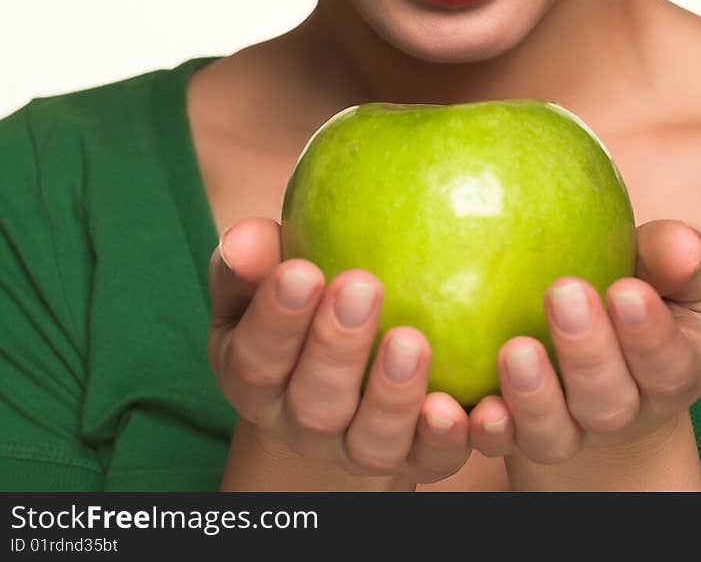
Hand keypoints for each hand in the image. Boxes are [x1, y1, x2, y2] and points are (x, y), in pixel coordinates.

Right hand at [207, 218, 471, 484]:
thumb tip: (241, 241)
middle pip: (314, 405)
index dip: (276, 320)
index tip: (302, 271)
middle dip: (337, 348)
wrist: (352, 370)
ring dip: (393, 395)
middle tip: (362, 286)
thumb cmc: (306, 301)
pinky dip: (445, 438)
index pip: (255, 359)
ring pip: (372, 441)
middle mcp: (303, 425)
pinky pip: (432, 460)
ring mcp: (359, 448)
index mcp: (256, 379)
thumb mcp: (269, 277)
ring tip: (411, 341)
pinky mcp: (416, 459)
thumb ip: (252, 259)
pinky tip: (459, 405)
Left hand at [466, 219, 700, 465]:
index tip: (625, 290)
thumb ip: (674, 256)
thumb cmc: (634, 286)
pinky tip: (470, 406)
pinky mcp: (516, 436)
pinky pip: (501, 442)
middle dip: (588, 353)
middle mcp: (623, 413)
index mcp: (673, 371)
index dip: (650, 334)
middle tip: (564, 294)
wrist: (589, 347)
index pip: (670, 364)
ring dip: (534, 396)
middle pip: (610, 403)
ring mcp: (569, 431)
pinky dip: (487, 428)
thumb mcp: (663, 269)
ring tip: (515, 349)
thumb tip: (685, 245)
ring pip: (555, 432)